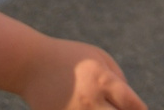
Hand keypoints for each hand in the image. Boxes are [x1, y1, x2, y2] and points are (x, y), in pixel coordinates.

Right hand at [19, 39, 143, 109]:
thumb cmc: (70, 58)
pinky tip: (88, 108)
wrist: (30, 66)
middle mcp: (90, 103)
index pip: (133, 106)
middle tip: (121, 109)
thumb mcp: (100, 58)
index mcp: (103, 82)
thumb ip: (118, 80)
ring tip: (103, 106)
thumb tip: (130, 105)